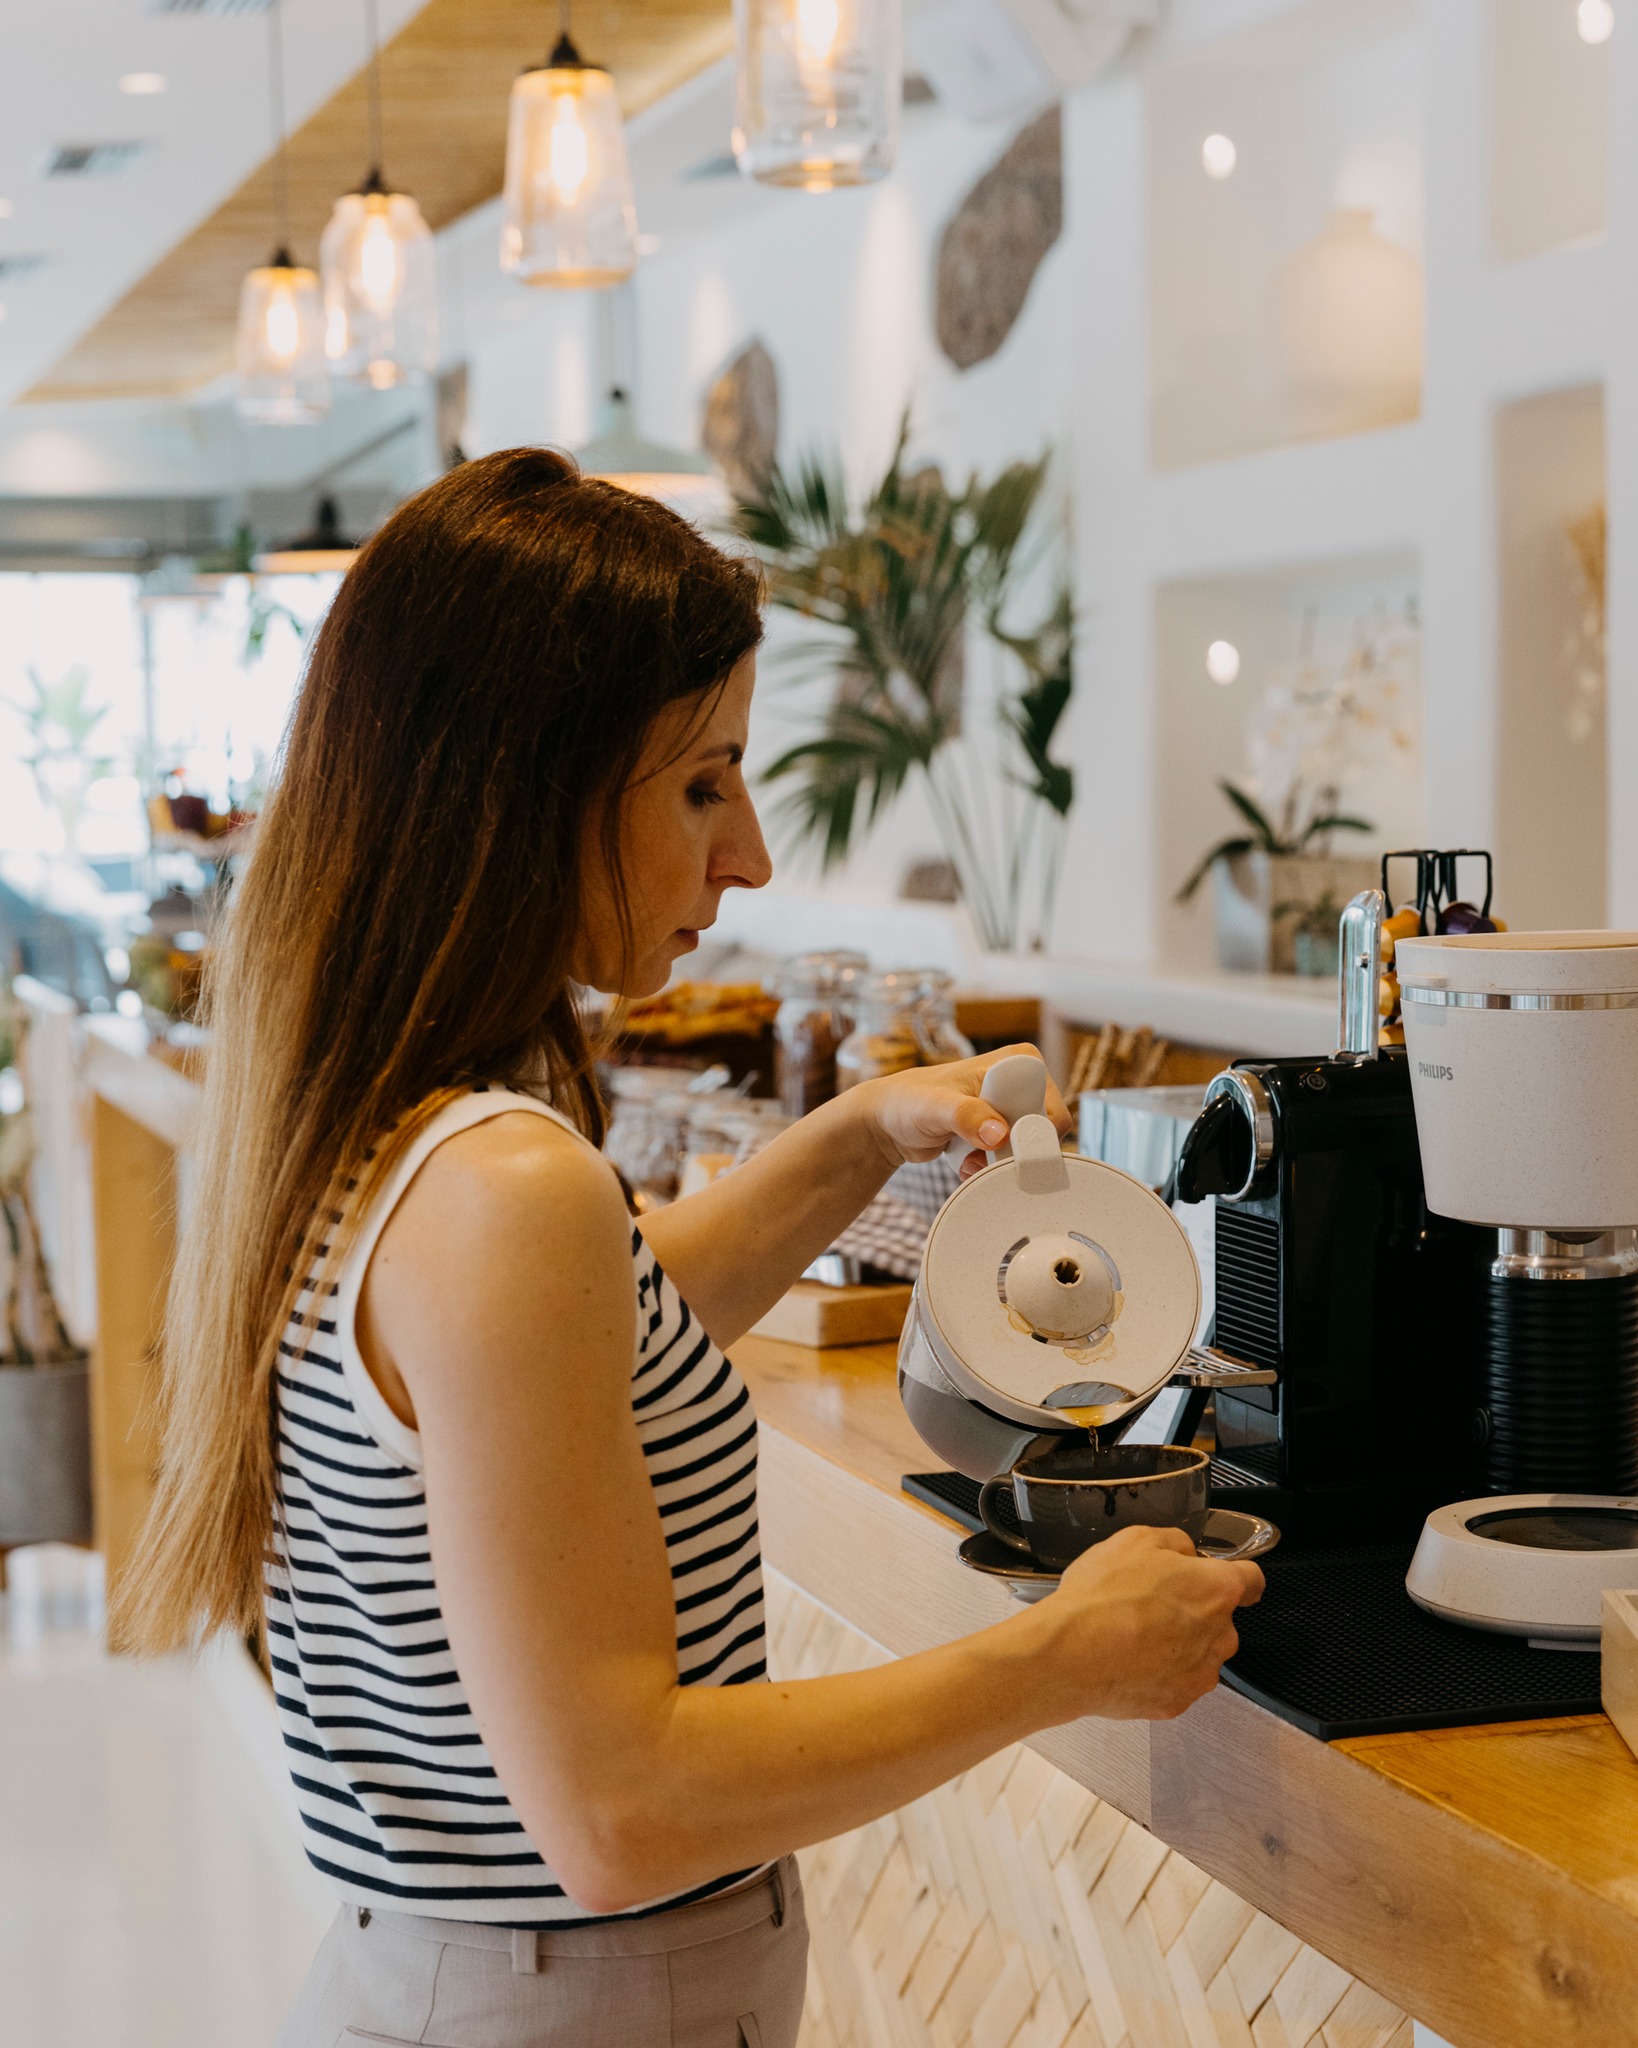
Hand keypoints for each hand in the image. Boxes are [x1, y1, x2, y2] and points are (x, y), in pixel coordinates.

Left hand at [854, 1043, 1072, 1172]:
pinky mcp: (1005, 1132)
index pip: (1049, 1108)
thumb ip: (966, 1115)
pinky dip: (991, 1168)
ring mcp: (1015, 1109)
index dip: (1030, 1134)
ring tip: (970, 1158)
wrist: (889, 1121)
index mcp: (1019, 1061)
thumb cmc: (907, 1101)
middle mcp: (1024, 1083)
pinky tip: (968, 1161)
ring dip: (999, 1164)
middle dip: (1013, 1154)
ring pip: (1030, 1152)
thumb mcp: (934, 1106)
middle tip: (981, 1153)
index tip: (1001, 1147)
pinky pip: (1014, 1161)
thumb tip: (1000, 1133)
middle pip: (1044, 1135)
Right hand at [1036, 1526, 1263, 1722]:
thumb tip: (1185, 1554)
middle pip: (1221, 1620)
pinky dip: (1159, 1673)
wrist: (1071, 1655)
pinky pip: (1177, 1682)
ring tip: (1134, 1634)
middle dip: (1195, 1610)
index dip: (1236, 1573)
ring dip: (1178, 1644)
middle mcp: (1219, 1635)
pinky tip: (1128, 1660)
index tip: (1221, 1576)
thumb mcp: (1135, 1540)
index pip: (1252, 1580)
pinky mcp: (1177, 1703)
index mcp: (1216, 1590)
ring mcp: (1200, 1674)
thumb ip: (1174, 1543)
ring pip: (1200, 1654)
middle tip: (1152, 1602)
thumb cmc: (1102, 1597)